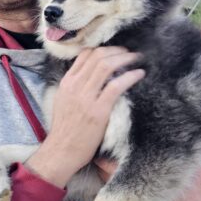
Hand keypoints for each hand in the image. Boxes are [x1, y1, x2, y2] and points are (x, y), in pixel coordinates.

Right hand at [26, 47, 144, 188]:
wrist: (61, 151)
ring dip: (125, 59)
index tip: (116, 52)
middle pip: (98, 56)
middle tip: (129, 53)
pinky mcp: (98, 111)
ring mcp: (86, 98)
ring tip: (136, 59)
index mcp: (67, 83)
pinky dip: (130, 76)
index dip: (103, 49)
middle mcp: (75, 86)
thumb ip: (76, 87)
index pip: (85, 55)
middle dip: (117, 51)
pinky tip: (139, 74)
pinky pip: (116, 85)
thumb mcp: (64, 102)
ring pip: (107, 66)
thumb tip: (93, 76)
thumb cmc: (66, 130)